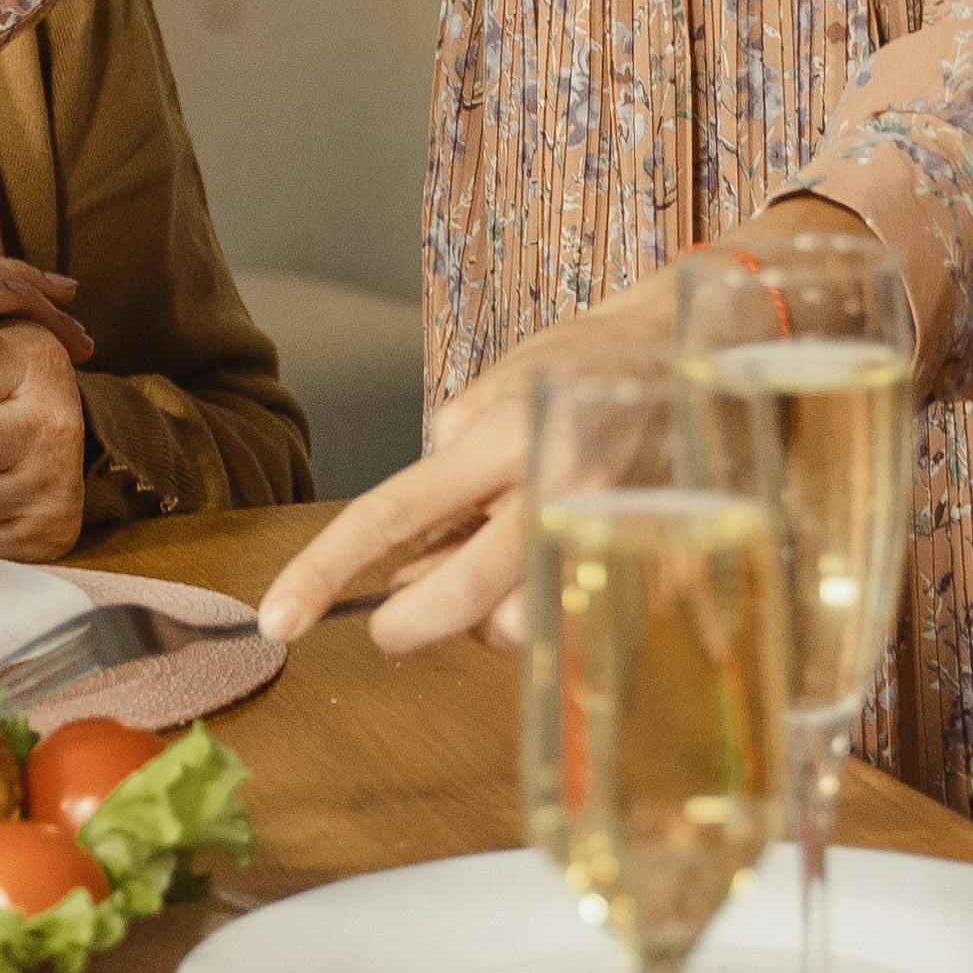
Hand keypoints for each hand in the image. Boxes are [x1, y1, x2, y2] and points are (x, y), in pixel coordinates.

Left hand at [251, 264, 693, 653]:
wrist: (693, 348)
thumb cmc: (581, 365)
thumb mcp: (494, 390)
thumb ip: (448, 467)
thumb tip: (412, 554)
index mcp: (505, 435)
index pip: (394, 512)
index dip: (327, 569)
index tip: (280, 615)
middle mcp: (557, 487)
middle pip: (462, 595)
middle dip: (410, 623)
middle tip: (391, 619)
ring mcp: (608, 531)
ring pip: (518, 623)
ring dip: (484, 614)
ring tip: (496, 557)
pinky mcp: (649, 566)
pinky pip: (569, 623)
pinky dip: (538, 606)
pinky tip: (543, 564)